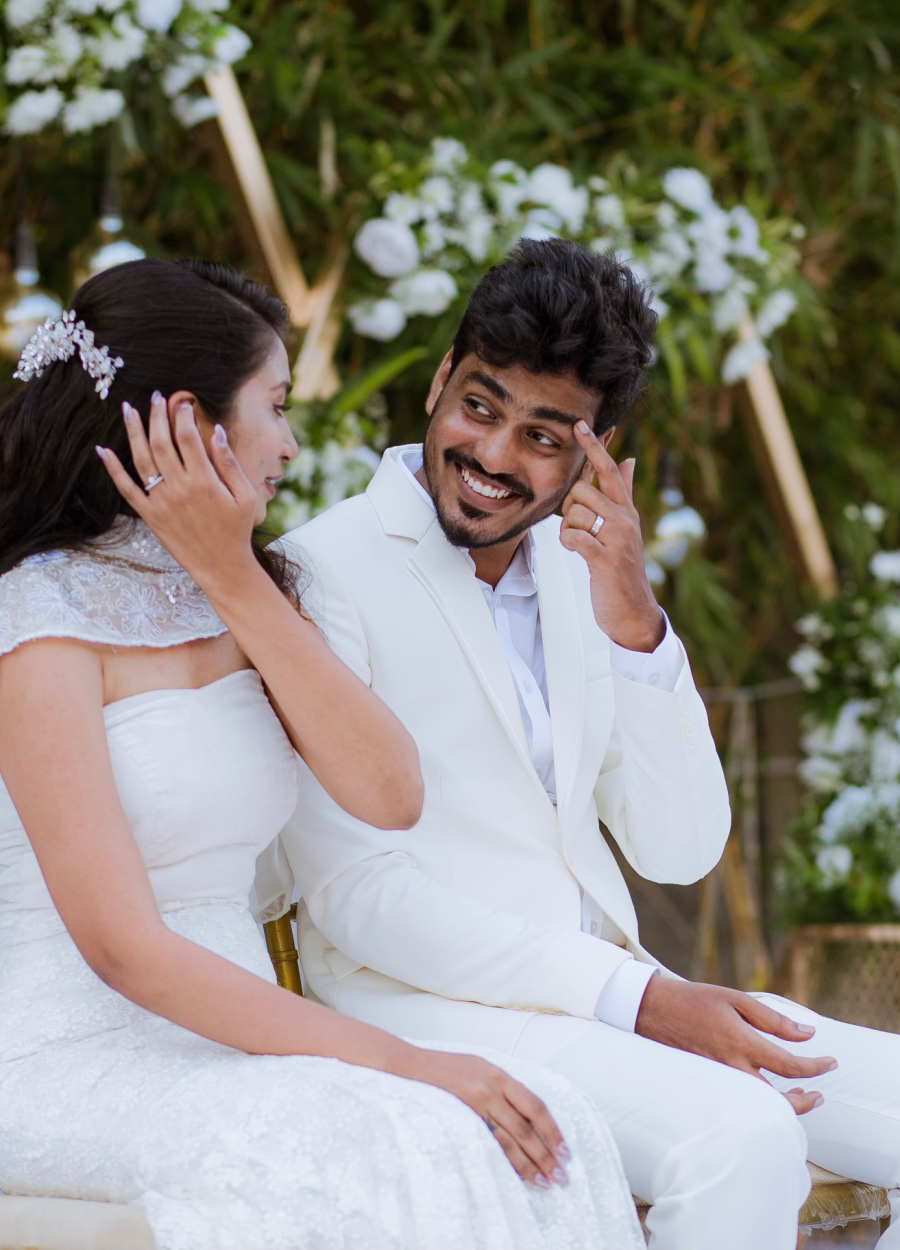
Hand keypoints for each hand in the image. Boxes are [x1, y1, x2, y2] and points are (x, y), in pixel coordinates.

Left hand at [96, 393, 257, 595]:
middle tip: (155, 397)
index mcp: (205, 481)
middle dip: (157, 416)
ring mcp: (162, 502)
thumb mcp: (245, 495)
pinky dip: (113, 469)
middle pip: (162, 442)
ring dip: (133, 432)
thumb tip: (217, 431)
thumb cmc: (237, 530)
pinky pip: (127, 489)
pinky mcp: (150, 516)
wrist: (222, 566)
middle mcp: (179, 488)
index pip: (188, 437)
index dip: (183, 415)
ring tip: (128, 410)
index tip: (182, 402)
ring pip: (142, 459)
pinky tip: (103, 451)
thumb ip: (229, 463)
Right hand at [407, 1049, 569, 1187]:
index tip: (565, 1150)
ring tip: (544, 1181)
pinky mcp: (461, 1117)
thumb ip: (501, 1086)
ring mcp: (475, 1104)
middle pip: (525, 1127)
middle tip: (561, 1176)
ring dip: (529, 1163)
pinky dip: (504, 1160)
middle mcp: (491, 1088)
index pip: (535, 1106)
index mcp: (499, 1075)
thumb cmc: (447, 1067)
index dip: (552, 1130)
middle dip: (546, 1154)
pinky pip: (488, 1143)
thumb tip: (527, 1111)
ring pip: (509, 1140)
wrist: (412, 1066)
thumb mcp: (480, 1067)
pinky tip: (516, 1173)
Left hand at [559, 421, 663, 651]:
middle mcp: (626, 518)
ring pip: (573, 514)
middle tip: (580, 530)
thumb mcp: (626, 528)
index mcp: (627, 510)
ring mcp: (618, 537)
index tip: (579, 424)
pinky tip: (579, 554)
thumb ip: (625, 493)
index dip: (594, 447)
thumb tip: (629, 460)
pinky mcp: (606, 557)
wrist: (633, 611)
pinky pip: (572, 536)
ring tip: (583, 547)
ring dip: (568, 531)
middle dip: (570, 509)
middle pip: (581, 490)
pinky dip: (568, 544)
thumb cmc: (622, 568)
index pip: (610, 470)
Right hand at [635, 978, 835, 1114]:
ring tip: (798, 1094)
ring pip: (760, 1106)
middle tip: (818, 1095)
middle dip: (804, 1102)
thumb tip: (807, 1034)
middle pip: (777, 1101)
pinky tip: (768, 1090)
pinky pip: (742, 1100)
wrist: (651, 1010)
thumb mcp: (736, 999)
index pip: (790, 1066)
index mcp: (742, 1043)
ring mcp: (719, 1079)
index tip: (830, 1062)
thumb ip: (773, 1019)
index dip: (816, 1067)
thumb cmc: (694, 1000)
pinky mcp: (708, 1083)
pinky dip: (761, 1101)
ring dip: (784, 1105)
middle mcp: (731, 1067)